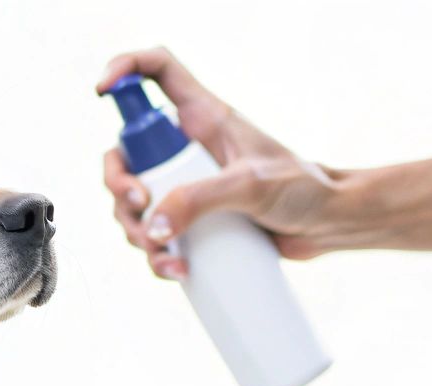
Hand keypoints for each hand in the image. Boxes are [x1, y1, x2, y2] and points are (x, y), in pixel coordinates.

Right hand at [97, 48, 339, 278]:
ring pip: (134, 204)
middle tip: (141, 208)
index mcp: (203, 118)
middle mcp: (188, 149)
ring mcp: (188, 187)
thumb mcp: (251, 186)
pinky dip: (156, 256)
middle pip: (125, 154)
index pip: (156, 70)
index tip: (101, 90)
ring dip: (137, 233)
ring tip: (168, 255)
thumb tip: (152, 225)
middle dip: (119, 187)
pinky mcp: (194, 223)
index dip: (124, 68)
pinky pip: (156, 237)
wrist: (330, 226)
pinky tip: (176, 271)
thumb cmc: (304, 189)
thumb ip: (200, 199)